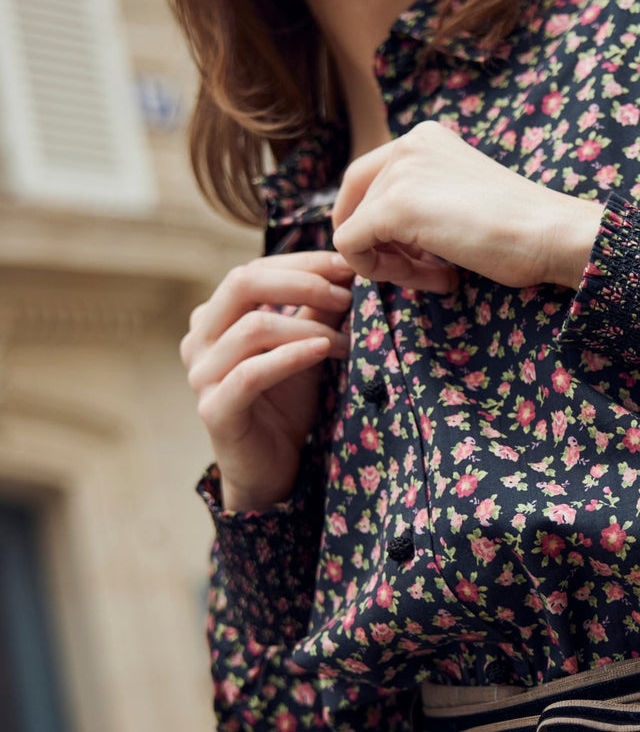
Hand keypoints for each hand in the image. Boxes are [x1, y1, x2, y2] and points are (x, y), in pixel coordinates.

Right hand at [181, 250, 354, 511]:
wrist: (272, 467)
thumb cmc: (286, 403)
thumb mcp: (306, 347)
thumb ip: (318, 310)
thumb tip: (348, 268)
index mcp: (214, 319)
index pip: (253, 270)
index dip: (302, 263)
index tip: (348, 265)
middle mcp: (200, 340)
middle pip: (241, 284)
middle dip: (301, 281)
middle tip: (346, 294)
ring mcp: (201, 375)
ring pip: (251, 327)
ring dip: (308, 326)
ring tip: (345, 339)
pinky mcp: (214, 410)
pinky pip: (251, 373)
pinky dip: (291, 357)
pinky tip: (323, 350)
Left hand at [330, 121, 604, 289]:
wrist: (551, 233)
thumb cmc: (520, 226)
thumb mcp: (459, 196)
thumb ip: (420, 201)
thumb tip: (371, 239)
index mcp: (424, 137)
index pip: (368, 182)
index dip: (383, 226)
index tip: (425, 253)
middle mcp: (407, 143)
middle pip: (359, 207)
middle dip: (387, 248)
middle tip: (432, 271)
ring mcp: (398, 171)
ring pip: (356, 230)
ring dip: (394, 265)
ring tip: (442, 277)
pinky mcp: (392, 206)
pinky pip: (352, 248)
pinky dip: (382, 272)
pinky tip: (437, 278)